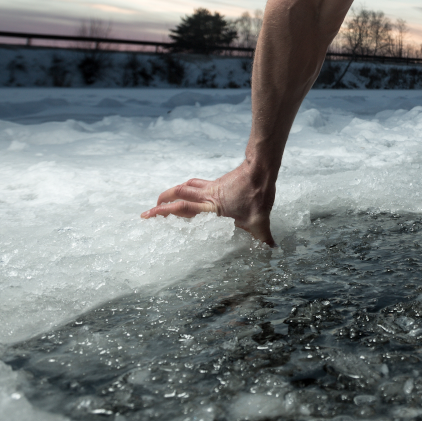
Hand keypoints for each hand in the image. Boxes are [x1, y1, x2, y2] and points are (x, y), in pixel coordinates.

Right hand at [141, 162, 276, 245]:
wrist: (261, 170)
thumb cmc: (258, 195)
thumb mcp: (261, 220)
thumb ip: (263, 237)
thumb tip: (272, 250)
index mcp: (212, 207)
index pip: (183, 208)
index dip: (164, 211)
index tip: (149, 215)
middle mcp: (207, 196)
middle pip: (178, 194)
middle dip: (161, 202)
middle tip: (149, 211)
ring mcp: (211, 187)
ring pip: (185, 186)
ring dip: (172, 193)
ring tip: (163, 201)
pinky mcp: (216, 183)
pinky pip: (196, 184)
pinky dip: (187, 187)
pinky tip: (189, 193)